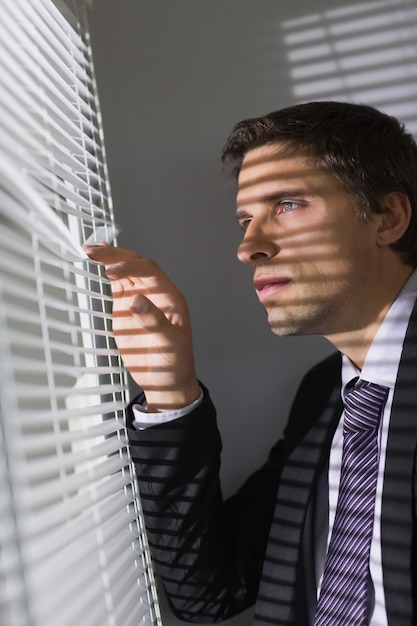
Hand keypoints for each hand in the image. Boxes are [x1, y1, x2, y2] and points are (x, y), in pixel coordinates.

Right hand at [84, 245, 199, 411]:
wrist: (167, 383)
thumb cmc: (175, 365)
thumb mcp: (170, 344)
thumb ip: (154, 322)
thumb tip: (136, 300)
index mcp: (170, 298)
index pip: (150, 271)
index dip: (130, 267)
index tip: (111, 272)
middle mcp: (156, 294)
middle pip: (136, 265)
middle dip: (116, 256)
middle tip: (94, 252)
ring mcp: (141, 300)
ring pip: (126, 272)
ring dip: (110, 259)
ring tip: (90, 251)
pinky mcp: (127, 309)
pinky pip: (118, 285)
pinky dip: (108, 273)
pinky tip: (98, 263)